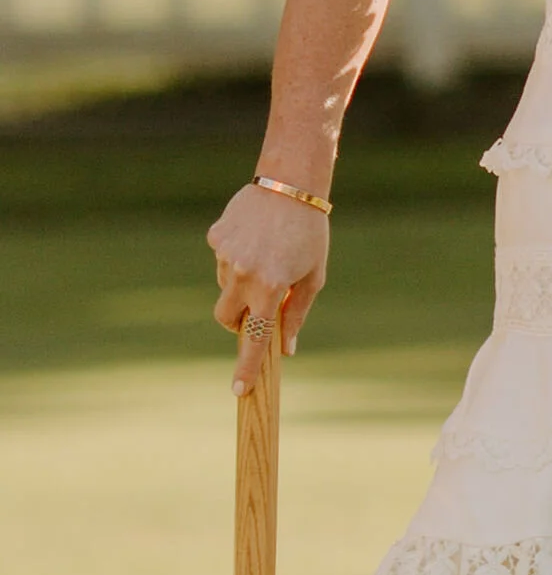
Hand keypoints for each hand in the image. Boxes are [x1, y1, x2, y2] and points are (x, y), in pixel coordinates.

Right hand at [208, 184, 330, 392]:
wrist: (290, 184)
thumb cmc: (310, 233)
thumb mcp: (313, 276)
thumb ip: (296, 313)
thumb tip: (286, 349)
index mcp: (270, 288)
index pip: (254, 338)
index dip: (247, 367)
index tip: (239, 390)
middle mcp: (243, 275)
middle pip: (226, 318)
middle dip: (238, 320)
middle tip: (258, 305)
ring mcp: (225, 256)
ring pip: (224, 287)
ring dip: (240, 284)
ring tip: (265, 256)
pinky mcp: (215, 238)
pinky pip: (221, 260)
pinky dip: (234, 257)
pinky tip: (254, 238)